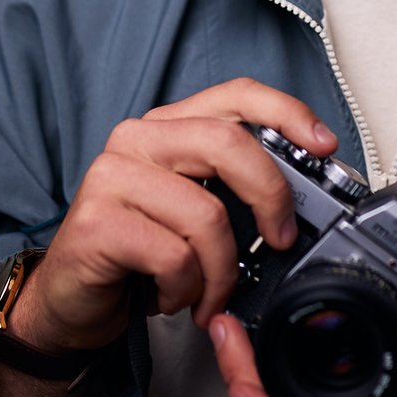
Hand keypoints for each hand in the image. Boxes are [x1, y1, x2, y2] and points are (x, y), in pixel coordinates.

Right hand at [7, 79, 337, 354]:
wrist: (71, 302)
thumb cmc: (141, 252)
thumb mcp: (196, 208)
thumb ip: (236, 187)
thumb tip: (305, 192)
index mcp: (170, 125)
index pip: (237, 95)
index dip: (288, 112)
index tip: (325, 145)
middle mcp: (138, 138)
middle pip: (228, 144)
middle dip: (270, 197)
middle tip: (280, 240)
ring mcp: (112, 176)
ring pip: (206, 214)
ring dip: (223, 270)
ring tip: (211, 292)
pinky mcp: (97, 224)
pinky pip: (174, 256)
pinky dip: (187, 288)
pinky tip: (173, 296)